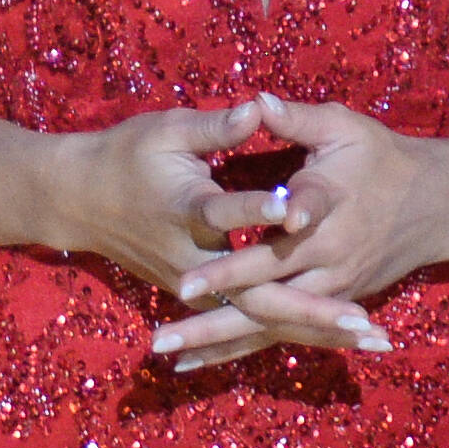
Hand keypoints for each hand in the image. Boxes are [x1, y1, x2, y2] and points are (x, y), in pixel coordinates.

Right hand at [0, 101, 374, 355]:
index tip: (295, 204)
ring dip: (315, 330)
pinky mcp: (197, 298)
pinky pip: (251, 323)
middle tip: (364, 320)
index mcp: (183, 210)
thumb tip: (260, 106)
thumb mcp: (165, 130)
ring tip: (370, 337)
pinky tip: (338, 341)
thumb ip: (216, 125)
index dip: (258, 207)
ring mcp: (192, 287)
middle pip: (256, 295)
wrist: (78, 200)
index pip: (224, 211)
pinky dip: (295, 332)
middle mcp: (191, 260)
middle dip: (313, 310)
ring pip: (260, 319)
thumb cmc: (125, 155)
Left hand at [151, 95, 430, 364]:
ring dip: (218, 341)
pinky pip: (280, 332)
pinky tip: (195, 365)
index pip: (287, 229)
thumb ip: (296, 119)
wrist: (438, 205)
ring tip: (167, 356)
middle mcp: (329, 258)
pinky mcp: (331, 303)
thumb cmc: (382, 159)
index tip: (198, 270)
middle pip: (266, 290)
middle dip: (215, 306)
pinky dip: (239, 348)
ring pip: (269, 322)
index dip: (248, 247)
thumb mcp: (344, 128)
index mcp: (328, 209)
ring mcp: (331, 288)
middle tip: (163, 325)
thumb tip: (255, 100)